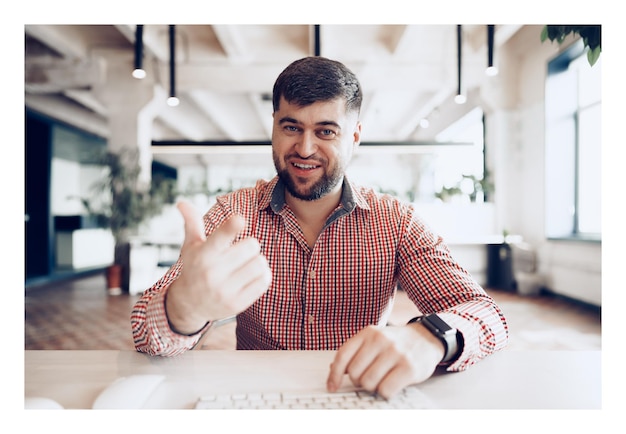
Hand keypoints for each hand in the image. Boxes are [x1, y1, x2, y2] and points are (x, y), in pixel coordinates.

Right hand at [165, 200, 271, 334]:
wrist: (189, 304)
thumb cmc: (194, 268)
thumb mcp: (191, 246)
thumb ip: (191, 223)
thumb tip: (181, 202)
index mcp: (203, 254)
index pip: (220, 237)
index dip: (231, 227)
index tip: (239, 220)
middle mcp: (212, 273)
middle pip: (251, 245)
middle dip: (249, 245)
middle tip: (240, 251)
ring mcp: (225, 291)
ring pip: (260, 263)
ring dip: (258, 260)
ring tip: (246, 264)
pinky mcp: (237, 304)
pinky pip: (264, 281)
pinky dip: (262, 275)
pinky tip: (251, 276)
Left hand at [326, 323, 443, 398]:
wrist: (426, 338)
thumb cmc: (397, 342)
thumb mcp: (375, 338)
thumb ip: (356, 351)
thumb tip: (334, 368)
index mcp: (368, 333)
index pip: (343, 356)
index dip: (334, 375)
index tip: (332, 386)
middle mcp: (381, 340)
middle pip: (355, 373)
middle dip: (359, 381)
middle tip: (369, 378)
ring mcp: (395, 353)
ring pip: (369, 383)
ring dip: (373, 387)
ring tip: (382, 379)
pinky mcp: (408, 367)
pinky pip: (385, 390)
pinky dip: (385, 392)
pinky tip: (391, 384)